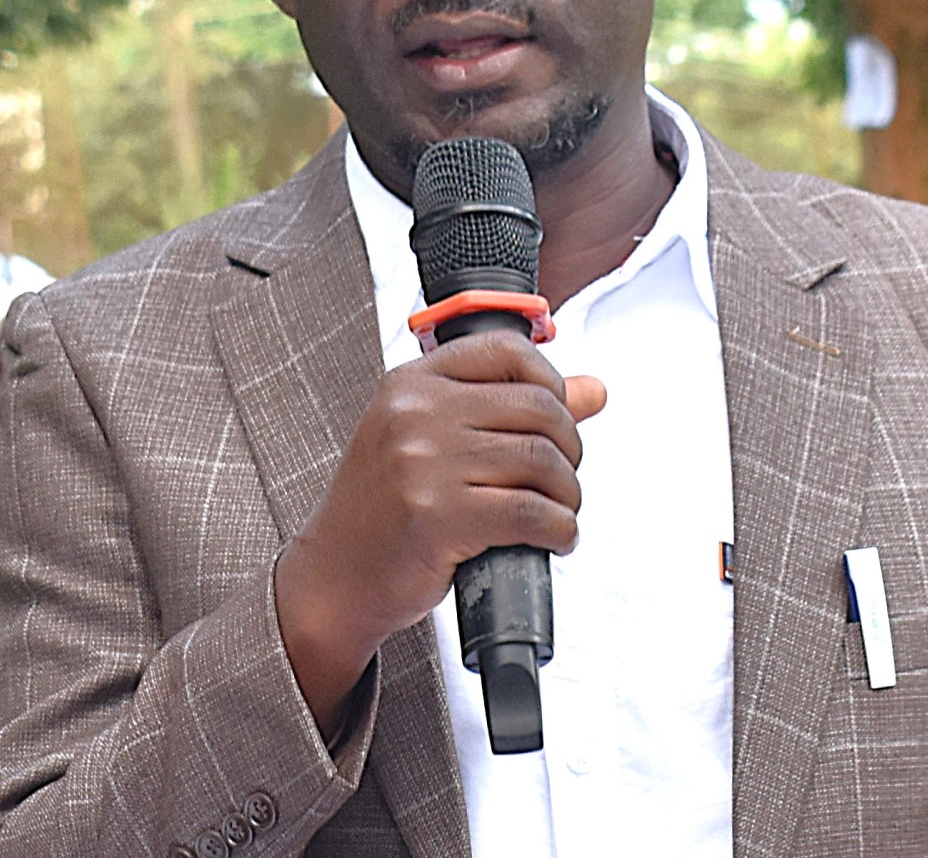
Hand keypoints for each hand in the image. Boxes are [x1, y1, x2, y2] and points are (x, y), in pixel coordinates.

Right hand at [273, 332, 605, 737]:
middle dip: (568, 447)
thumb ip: (511, 407)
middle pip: (537, 407)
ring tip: (558, 511)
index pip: (506, 351)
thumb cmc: (384, 509)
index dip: (551, 381)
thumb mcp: (431, 439)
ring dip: (567, 494)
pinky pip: (530, 512)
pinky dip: (560, 529)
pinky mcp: (437, 516)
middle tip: (561, 479)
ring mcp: (423, 463)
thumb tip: (593, 390)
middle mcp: (415, 413)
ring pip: (540, 460)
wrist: (334, 577)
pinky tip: (555, 538)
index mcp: (411, 383)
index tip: (558, 418)